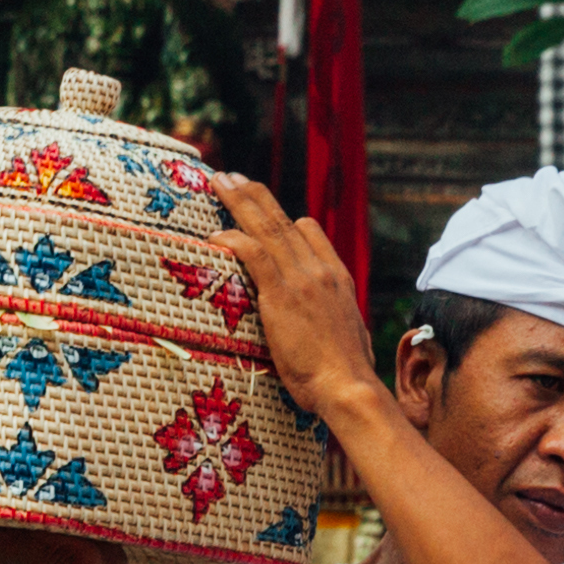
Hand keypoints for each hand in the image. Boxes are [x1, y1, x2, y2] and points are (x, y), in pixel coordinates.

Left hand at [211, 174, 379, 421]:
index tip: (264, 210)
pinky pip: (253, 254)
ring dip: (240, 201)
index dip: (285, 219)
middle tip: (232, 177)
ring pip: (266, 226)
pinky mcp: (282, 294)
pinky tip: (214, 235)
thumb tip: (330, 333)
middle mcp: (320, 270)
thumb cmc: (345, 377)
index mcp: (337, 278)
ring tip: (219, 182)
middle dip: (255, 195)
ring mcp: (302, 279)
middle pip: (283, 220)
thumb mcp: (349, 340)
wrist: (348, 387)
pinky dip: (232, 239)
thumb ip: (334, 324)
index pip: (310, 232)